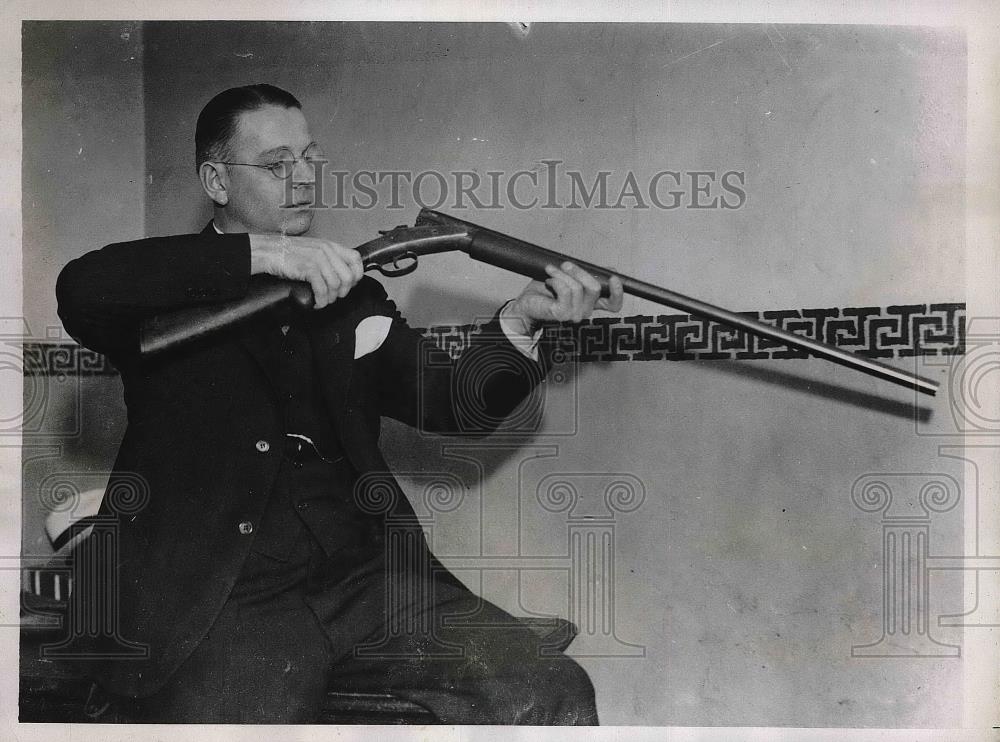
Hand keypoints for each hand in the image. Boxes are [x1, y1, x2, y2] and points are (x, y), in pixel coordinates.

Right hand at [249, 234, 363, 308]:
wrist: (268, 250)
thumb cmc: (287, 252)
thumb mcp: (313, 249)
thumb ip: (328, 257)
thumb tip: (340, 274)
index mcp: (330, 245)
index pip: (356, 259)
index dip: (357, 274)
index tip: (351, 284)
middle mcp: (326, 251)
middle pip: (348, 276)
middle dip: (343, 291)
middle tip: (334, 296)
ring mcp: (317, 259)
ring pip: (335, 285)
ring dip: (330, 298)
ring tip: (323, 300)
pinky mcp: (307, 268)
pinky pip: (322, 289)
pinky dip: (321, 300)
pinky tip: (316, 302)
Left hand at [506, 261, 623, 331]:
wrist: (524, 304)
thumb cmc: (544, 292)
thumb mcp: (570, 279)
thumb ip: (587, 276)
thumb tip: (608, 270)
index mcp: (590, 304)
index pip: (613, 304)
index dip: (618, 292)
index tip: (614, 278)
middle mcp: (585, 312)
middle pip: (595, 287)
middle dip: (579, 271)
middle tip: (565, 265)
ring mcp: (574, 315)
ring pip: (578, 287)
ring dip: (563, 274)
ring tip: (551, 271)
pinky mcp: (562, 314)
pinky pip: (566, 290)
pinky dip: (556, 280)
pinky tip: (549, 281)